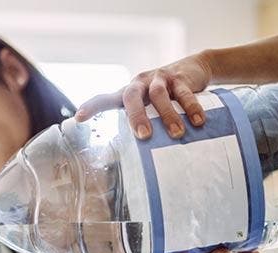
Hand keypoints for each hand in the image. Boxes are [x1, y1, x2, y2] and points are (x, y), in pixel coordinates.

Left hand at [74, 52, 213, 139]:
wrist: (194, 67)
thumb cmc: (163, 95)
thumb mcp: (147, 105)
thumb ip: (137, 124)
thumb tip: (129, 159)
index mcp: (127, 93)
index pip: (105, 99)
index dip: (92, 107)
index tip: (78, 118)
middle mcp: (140, 84)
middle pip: (131, 97)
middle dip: (136, 116)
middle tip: (143, 137)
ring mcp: (160, 79)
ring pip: (160, 95)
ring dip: (167, 115)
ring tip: (176, 134)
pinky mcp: (181, 78)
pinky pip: (185, 93)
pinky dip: (191, 108)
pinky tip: (198, 122)